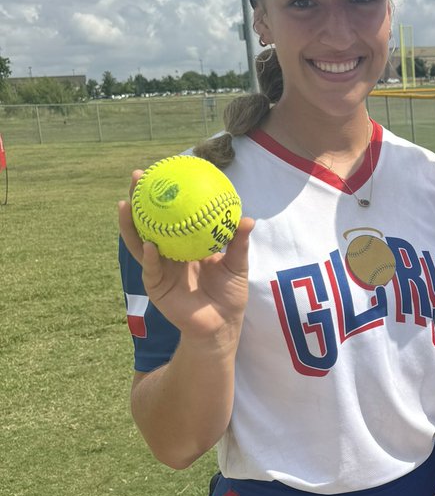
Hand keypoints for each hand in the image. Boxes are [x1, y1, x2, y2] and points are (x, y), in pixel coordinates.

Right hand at [118, 170, 254, 345]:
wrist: (223, 324)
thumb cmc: (230, 293)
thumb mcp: (237, 264)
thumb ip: (238, 242)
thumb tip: (247, 219)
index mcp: (185, 243)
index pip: (170, 215)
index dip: (164, 195)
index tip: (162, 171)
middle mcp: (167, 252)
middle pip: (148, 222)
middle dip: (140, 200)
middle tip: (137, 177)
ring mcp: (158, 268)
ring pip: (139, 242)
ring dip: (131, 224)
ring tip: (126, 205)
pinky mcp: (156, 287)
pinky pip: (151, 269)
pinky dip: (150, 257)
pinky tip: (150, 245)